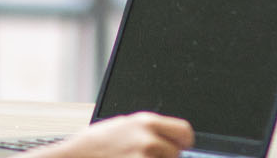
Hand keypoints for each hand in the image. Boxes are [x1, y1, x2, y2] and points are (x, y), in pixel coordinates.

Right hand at [37, 111, 193, 157]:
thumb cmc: (92, 145)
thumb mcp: (121, 126)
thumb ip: (146, 130)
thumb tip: (167, 137)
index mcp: (145, 122)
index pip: (184, 131)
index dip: (183, 142)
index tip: (180, 147)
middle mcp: (147, 139)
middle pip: (175, 154)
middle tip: (145, 157)